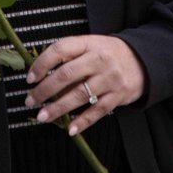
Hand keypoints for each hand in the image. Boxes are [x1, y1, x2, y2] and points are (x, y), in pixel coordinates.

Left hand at [24, 34, 146, 135]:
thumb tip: (41, 75)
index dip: (42, 63)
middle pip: (67, 75)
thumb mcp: (91, 45)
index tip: (29, 78)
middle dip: (44, 89)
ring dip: (58, 108)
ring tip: (42, 116)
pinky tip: (69, 129)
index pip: (60, 49)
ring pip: (79, 95)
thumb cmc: (109, 54)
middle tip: (30, 100)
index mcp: (89, 43)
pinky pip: (97, 112)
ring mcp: (109, 79)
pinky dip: (82, 121)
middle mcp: (99, 60)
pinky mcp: (118, 96)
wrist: (143, 61)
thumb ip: (70, 56)